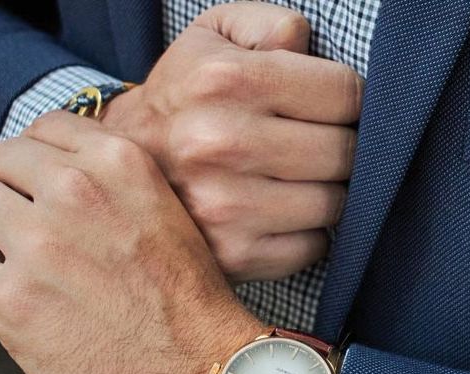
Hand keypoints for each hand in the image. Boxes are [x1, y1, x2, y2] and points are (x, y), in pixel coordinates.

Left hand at [0, 110, 307, 373]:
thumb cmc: (191, 304)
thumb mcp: (164, 214)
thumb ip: (108, 185)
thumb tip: (51, 181)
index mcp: (118, 163)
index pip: (41, 130)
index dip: (36, 160)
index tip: (35, 182)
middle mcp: (74, 191)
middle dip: (7, 192)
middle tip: (24, 227)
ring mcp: (37, 244)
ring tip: (21, 265)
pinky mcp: (9, 302)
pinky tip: (18, 297)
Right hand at [101, 3, 361, 281]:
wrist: (120, 169)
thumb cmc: (182, 99)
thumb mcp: (212, 37)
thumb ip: (268, 25)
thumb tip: (308, 46)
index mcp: (225, 79)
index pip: (344, 93)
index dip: (349, 100)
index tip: (331, 108)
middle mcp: (222, 142)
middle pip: (344, 153)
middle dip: (341, 147)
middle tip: (315, 146)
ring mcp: (226, 206)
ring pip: (333, 204)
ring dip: (325, 192)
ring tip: (296, 179)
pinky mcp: (232, 253)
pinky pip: (312, 246)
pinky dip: (307, 233)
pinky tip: (280, 214)